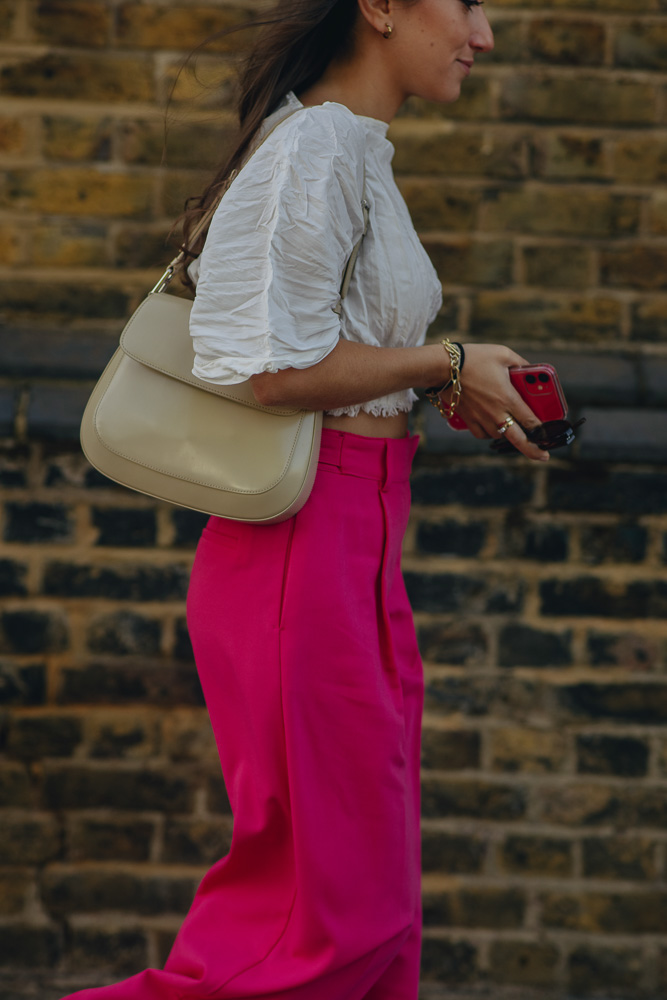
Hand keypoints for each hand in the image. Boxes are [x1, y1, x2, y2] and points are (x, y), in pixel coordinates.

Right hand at [442, 343, 549, 462]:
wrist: (442, 367)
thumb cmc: (474, 358)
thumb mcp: (503, 354)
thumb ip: (521, 363)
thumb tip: (530, 370)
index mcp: (508, 398)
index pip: (531, 421)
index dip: (543, 430)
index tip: (549, 434)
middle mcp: (496, 413)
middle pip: (518, 439)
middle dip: (533, 450)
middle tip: (544, 456)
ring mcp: (481, 418)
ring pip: (499, 436)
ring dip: (509, 435)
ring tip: (516, 431)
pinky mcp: (467, 419)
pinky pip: (482, 434)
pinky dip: (490, 433)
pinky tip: (493, 427)